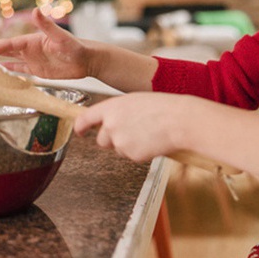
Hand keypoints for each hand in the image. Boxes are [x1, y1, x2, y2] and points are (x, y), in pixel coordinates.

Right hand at [0, 8, 92, 79]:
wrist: (86, 59)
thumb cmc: (75, 46)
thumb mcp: (60, 36)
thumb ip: (47, 25)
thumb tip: (37, 10)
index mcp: (32, 41)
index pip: (9, 45)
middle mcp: (29, 50)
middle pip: (5, 51)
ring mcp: (33, 60)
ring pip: (9, 60)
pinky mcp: (38, 71)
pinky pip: (20, 71)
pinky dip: (9, 71)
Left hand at [74, 92, 190, 161]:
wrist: (179, 120)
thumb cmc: (162, 108)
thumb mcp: (135, 101)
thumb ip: (118, 111)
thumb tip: (112, 121)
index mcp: (111, 107)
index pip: (85, 118)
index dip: (80, 126)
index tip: (79, 131)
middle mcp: (111, 124)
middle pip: (101, 139)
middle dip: (112, 139)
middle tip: (131, 132)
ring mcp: (120, 141)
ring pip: (118, 149)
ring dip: (128, 145)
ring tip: (147, 133)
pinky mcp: (131, 155)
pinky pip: (131, 156)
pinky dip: (140, 152)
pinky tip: (151, 141)